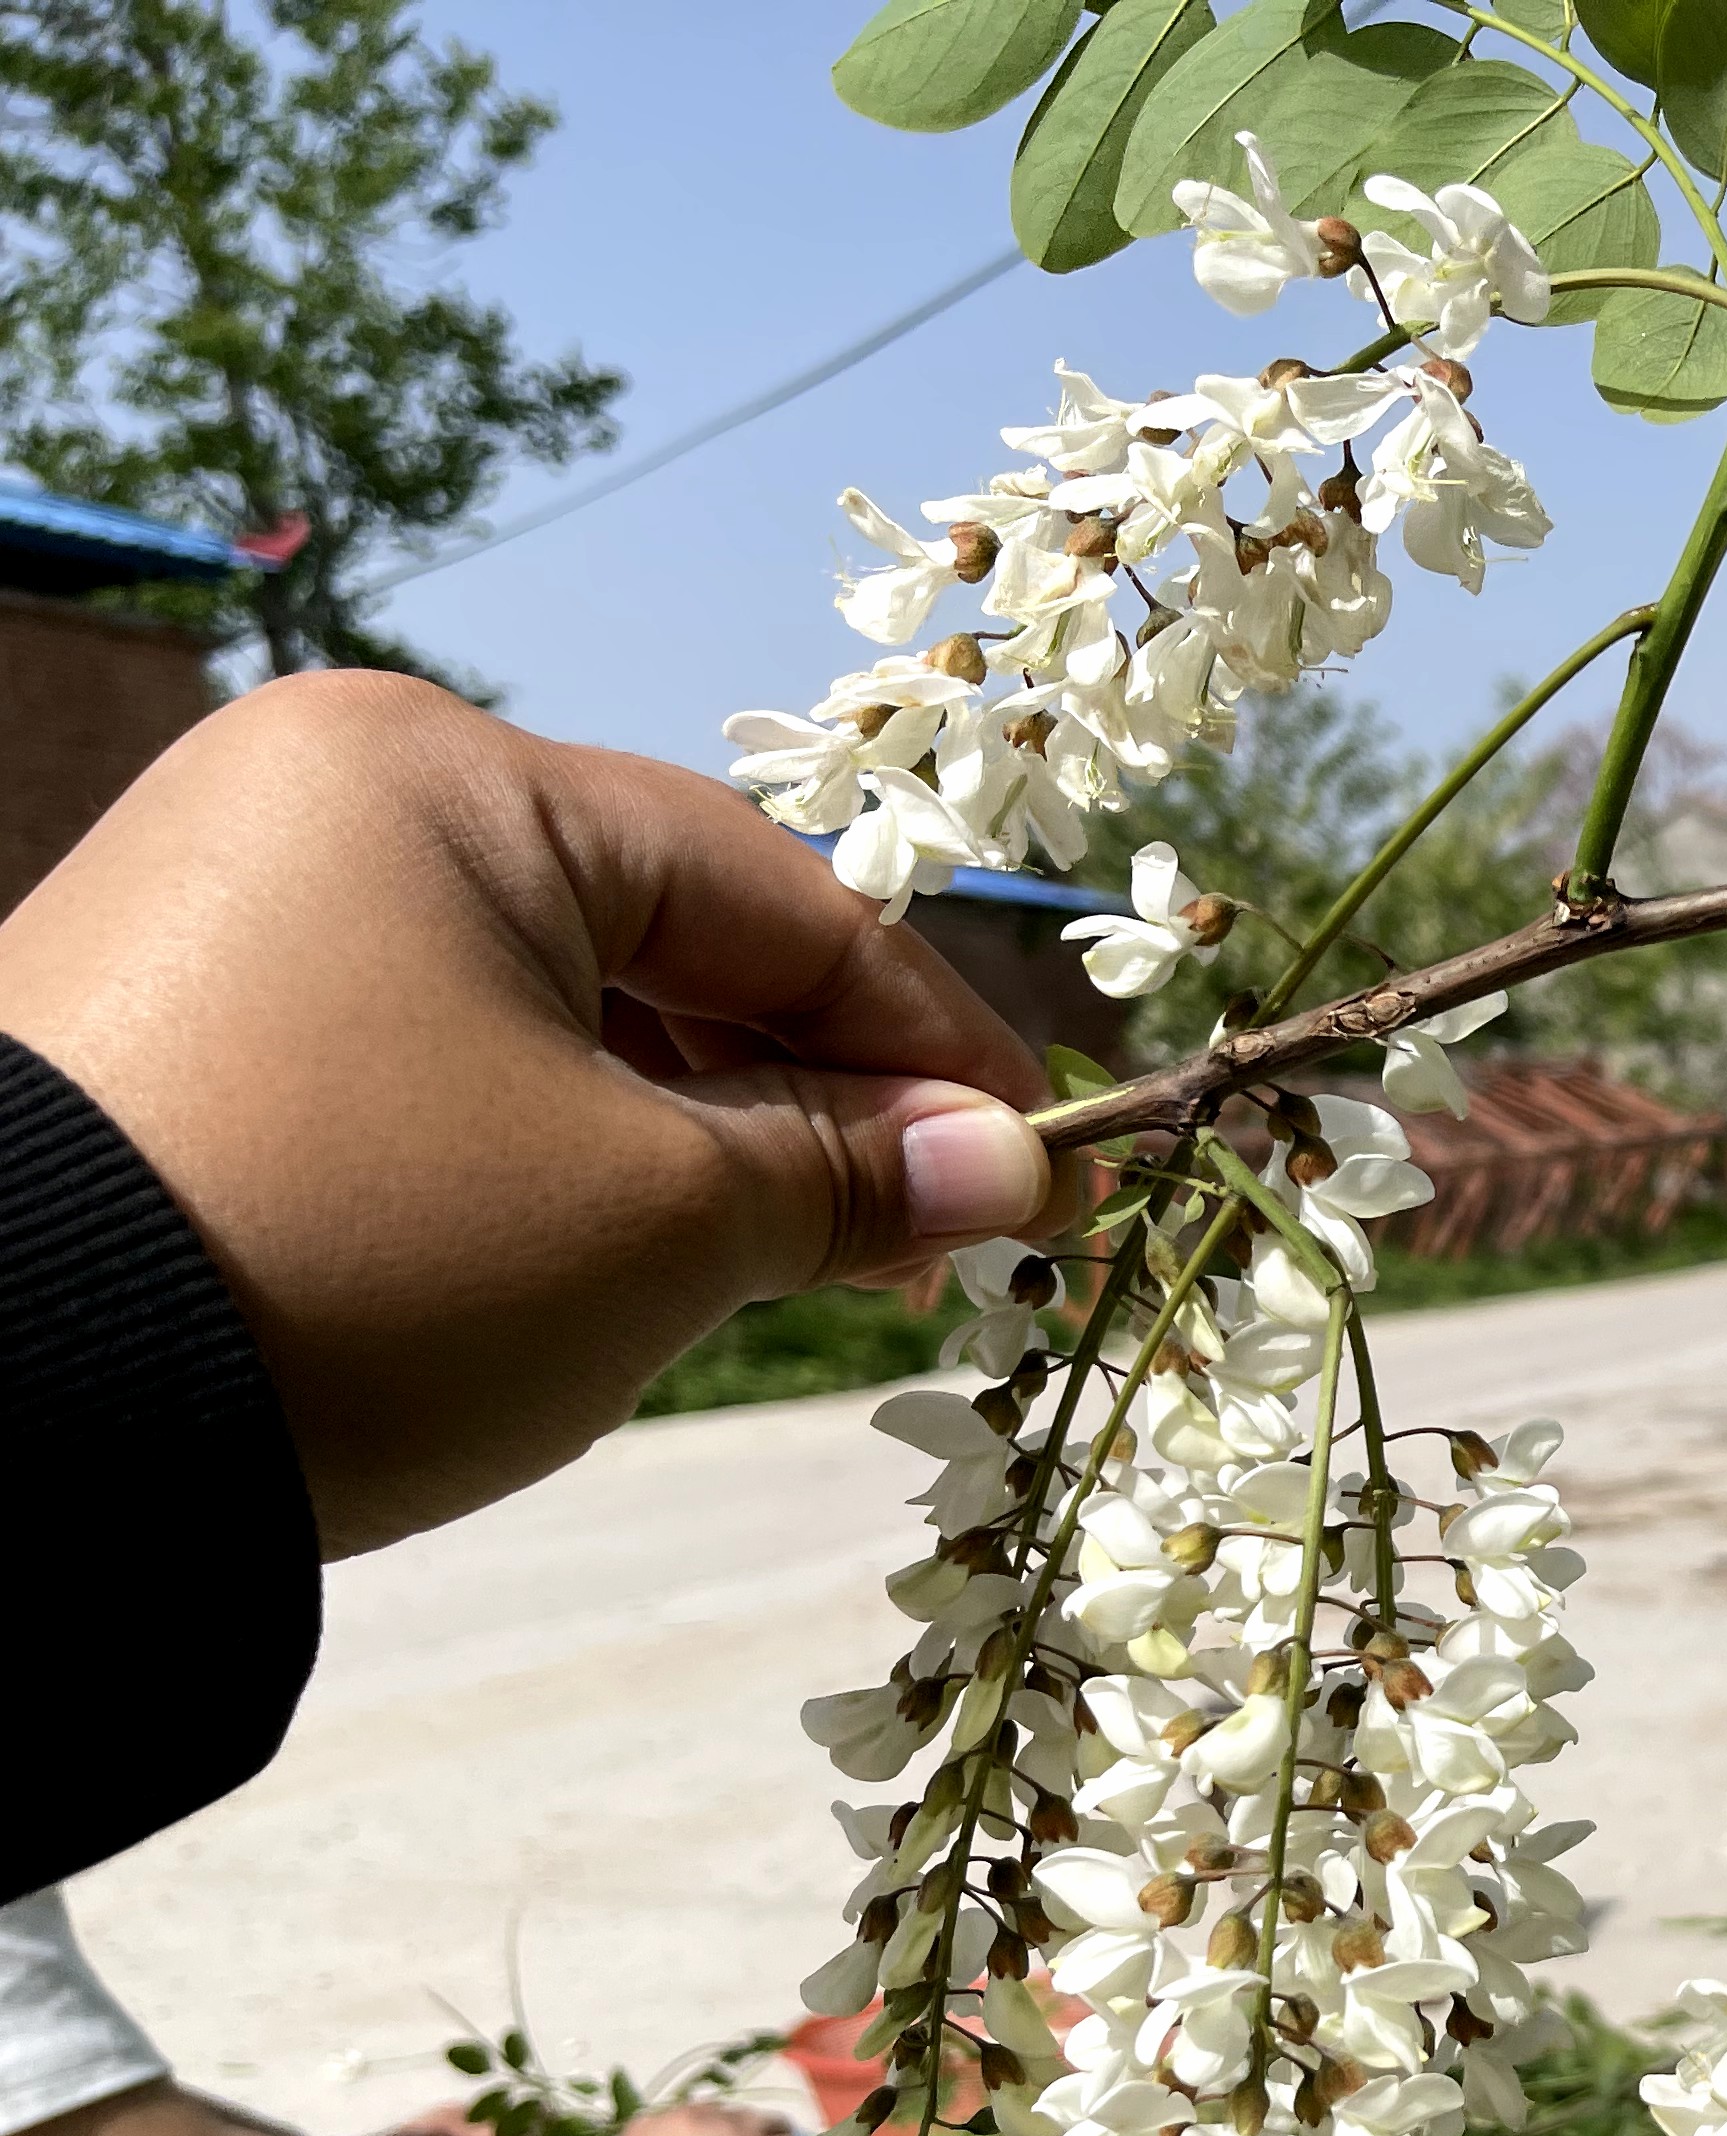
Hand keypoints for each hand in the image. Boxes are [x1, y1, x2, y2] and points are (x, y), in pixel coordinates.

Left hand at [0, 670, 1077, 1556]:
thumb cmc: (363, 1259)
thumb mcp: (654, 1221)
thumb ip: (848, 1174)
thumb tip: (1007, 1169)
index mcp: (445, 774)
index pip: (774, 895)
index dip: (934, 1041)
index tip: (1049, 1161)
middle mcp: (323, 800)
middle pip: (662, 941)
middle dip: (814, 1097)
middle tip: (939, 1241)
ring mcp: (230, 914)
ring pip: (548, 1010)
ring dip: (692, 1137)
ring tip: (791, 1270)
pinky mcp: (175, 1037)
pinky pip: (430, 1064)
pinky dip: (552, 1153)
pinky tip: (618, 1259)